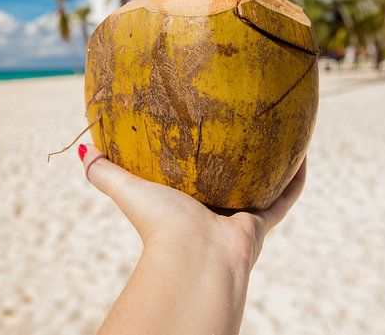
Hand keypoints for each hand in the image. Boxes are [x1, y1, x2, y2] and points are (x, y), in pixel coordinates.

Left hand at [79, 143, 306, 270]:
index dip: (199, 160)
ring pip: (263, 186)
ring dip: (273, 165)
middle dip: (239, 161)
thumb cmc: (160, 226)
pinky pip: (285, 195)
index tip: (202, 135)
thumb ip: (104, 172)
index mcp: (188, 206)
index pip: (195, 179)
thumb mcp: (129, 189)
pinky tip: (303, 151)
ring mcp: (241, 216)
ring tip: (281, 135)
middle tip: (245, 128)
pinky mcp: (262, 221)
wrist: (194, 257)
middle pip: (231, 181)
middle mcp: (216, 212)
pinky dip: (295, 177)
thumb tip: (81, 152)